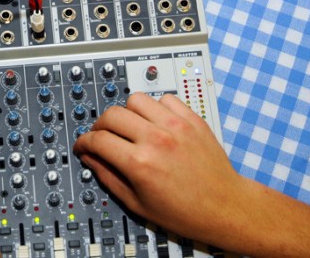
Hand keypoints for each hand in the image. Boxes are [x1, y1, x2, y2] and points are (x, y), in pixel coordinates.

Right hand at [73, 92, 250, 244]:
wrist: (225, 207)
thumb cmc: (186, 211)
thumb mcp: (138, 203)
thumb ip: (109, 177)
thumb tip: (91, 158)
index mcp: (140, 163)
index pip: (98, 139)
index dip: (84, 142)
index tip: (84, 145)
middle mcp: (156, 140)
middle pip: (112, 114)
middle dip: (101, 126)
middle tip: (104, 136)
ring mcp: (176, 126)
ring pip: (136, 99)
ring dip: (128, 112)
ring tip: (132, 127)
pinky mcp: (192, 119)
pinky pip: (165, 98)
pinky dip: (156, 108)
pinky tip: (157, 123)